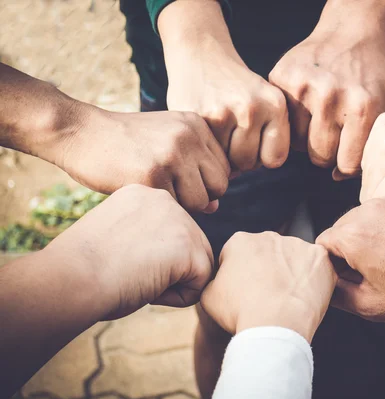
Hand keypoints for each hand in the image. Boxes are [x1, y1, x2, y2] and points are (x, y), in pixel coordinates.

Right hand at [43, 184, 213, 319]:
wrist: (71, 279)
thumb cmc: (81, 267)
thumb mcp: (116, 236)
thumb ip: (145, 233)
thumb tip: (169, 251)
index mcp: (143, 193)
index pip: (171, 231)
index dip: (151, 258)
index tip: (120, 262)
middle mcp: (164, 199)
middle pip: (192, 245)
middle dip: (168, 270)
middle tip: (130, 274)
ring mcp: (180, 220)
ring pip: (198, 264)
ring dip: (173, 284)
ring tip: (138, 280)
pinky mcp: (188, 246)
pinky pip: (200, 284)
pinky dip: (177, 299)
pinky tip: (148, 289)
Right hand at [60, 109, 229, 213]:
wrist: (79, 132)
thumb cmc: (125, 144)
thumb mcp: (166, 142)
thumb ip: (195, 169)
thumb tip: (215, 206)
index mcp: (197, 124)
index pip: (225, 168)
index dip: (207, 183)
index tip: (183, 183)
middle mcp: (190, 137)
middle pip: (220, 185)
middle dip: (202, 197)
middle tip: (174, 193)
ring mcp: (172, 155)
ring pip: (202, 201)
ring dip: (182, 207)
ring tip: (158, 193)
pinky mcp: (153, 175)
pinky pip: (175, 207)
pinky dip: (160, 208)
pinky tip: (142, 193)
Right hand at [160, 0, 289, 171]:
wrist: (201, 54)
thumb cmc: (237, 89)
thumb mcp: (266, 102)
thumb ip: (272, 134)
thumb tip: (261, 170)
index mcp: (276, 105)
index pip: (275, 159)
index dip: (262, 156)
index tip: (254, 143)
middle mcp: (253, 107)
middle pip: (250, 163)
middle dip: (240, 157)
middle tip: (232, 137)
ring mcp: (225, 112)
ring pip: (227, 162)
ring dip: (222, 155)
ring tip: (220, 133)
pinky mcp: (199, 117)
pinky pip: (207, 153)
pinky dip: (205, 148)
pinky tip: (206, 130)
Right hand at [201, 232, 336, 341]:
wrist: (275, 325)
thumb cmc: (240, 312)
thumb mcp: (208, 296)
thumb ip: (214, 281)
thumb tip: (221, 281)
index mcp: (240, 241)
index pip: (238, 255)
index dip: (240, 276)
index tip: (245, 293)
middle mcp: (269, 236)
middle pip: (268, 253)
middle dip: (268, 270)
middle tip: (267, 297)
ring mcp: (297, 245)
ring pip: (294, 259)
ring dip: (292, 273)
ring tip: (288, 299)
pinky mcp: (320, 257)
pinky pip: (317, 268)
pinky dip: (314, 280)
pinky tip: (306, 296)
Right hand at [269, 13, 384, 177]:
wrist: (354, 32)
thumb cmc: (375, 77)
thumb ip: (375, 148)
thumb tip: (338, 177)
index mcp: (363, 108)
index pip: (347, 165)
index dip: (349, 161)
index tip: (351, 149)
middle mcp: (331, 97)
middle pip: (320, 157)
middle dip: (329, 150)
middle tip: (335, 132)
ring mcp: (303, 87)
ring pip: (298, 143)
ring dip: (309, 136)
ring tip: (321, 117)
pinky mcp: (282, 77)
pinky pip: (284, 122)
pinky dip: (295, 121)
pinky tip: (307, 106)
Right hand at [317, 184, 384, 323]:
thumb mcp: (369, 306)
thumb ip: (335, 292)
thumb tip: (323, 281)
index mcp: (351, 235)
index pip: (325, 244)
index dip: (336, 264)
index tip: (355, 276)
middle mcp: (369, 207)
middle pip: (347, 225)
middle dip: (357, 245)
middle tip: (383, 268)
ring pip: (374, 212)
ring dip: (380, 229)